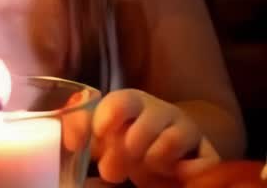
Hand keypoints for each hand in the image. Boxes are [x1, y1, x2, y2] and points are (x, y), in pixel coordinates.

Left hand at [92, 89, 219, 185]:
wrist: (169, 153)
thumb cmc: (125, 140)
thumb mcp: (101, 136)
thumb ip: (82, 132)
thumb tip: (69, 141)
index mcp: (131, 102)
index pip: (121, 101)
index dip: (108, 117)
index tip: (99, 134)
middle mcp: (160, 111)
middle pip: (144, 127)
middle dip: (126, 152)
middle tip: (112, 171)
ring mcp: (185, 130)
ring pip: (169, 142)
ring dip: (152, 162)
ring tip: (144, 168)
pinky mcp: (207, 153)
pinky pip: (201, 163)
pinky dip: (186, 172)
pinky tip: (174, 174)